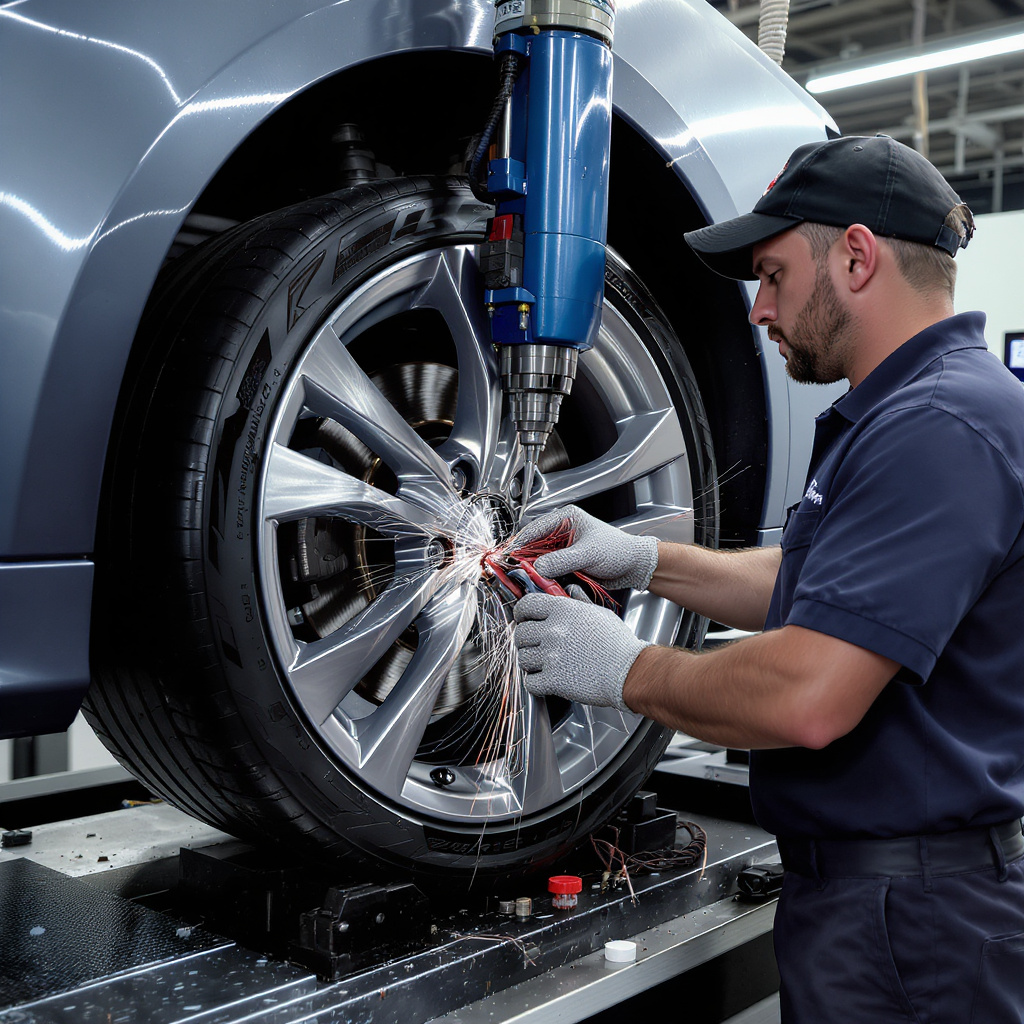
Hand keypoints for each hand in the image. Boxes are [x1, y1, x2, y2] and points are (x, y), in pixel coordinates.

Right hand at [511, 505, 658, 590]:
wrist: (634, 567)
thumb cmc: (618, 550)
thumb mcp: (589, 553)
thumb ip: (563, 560)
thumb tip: (539, 568)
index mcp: (566, 520)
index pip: (534, 530)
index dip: (519, 544)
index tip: (508, 557)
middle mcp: (561, 533)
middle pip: (533, 546)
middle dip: (523, 560)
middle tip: (513, 572)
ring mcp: (562, 550)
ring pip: (538, 561)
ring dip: (532, 571)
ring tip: (523, 580)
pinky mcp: (566, 565)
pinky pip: (548, 571)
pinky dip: (542, 578)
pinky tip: (537, 585)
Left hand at [513, 590, 650, 711]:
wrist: (629, 671)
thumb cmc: (619, 644)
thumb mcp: (600, 614)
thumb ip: (580, 601)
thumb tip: (571, 590)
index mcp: (563, 611)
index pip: (526, 605)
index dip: (521, 612)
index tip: (522, 618)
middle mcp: (553, 631)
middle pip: (520, 633)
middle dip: (525, 641)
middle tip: (535, 645)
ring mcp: (551, 655)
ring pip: (523, 658)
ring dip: (531, 662)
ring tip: (544, 664)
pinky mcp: (553, 680)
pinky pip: (530, 682)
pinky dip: (536, 684)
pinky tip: (546, 681)